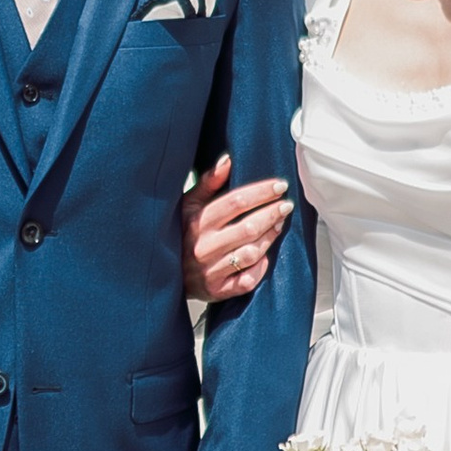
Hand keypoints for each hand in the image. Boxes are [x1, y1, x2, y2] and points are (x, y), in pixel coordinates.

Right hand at [179, 154, 292, 303]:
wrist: (164, 274)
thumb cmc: (180, 233)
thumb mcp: (187, 204)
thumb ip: (208, 182)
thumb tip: (228, 159)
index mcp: (197, 222)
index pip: (235, 202)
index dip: (261, 192)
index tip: (279, 185)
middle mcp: (203, 247)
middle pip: (248, 227)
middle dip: (272, 213)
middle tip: (286, 204)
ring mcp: (210, 271)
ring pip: (250, 253)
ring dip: (270, 237)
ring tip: (279, 224)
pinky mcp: (216, 291)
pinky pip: (246, 281)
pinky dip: (260, 269)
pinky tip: (265, 256)